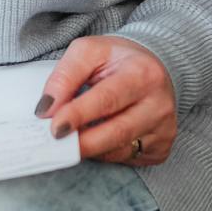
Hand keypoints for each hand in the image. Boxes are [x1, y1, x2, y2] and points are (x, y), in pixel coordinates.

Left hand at [37, 35, 177, 165]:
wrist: (153, 68)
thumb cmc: (116, 60)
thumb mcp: (88, 52)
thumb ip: (64, 77)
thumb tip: (46, 109)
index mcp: (143, 73)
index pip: (107, 99)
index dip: (79, 115)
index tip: (54, 127)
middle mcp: (160, 104)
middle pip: (117, 132)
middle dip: (82, 142)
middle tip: (56, 143)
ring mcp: (164, 129)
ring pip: (120, 150)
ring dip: (90, 149)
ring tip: (69, 140)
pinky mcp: (162, 147)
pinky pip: (127, 158)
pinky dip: (105, 153)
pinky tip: (95, 140)